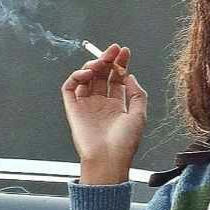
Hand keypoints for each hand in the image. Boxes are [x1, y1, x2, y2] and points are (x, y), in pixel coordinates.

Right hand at [61, 43, 146, 183]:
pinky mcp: (73, 109)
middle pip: (102, 75)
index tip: (124, 52)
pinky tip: (86, 73)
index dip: (120, 64)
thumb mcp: (139, 115)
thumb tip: (130, 76)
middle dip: (107, 59)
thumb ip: (137, 94)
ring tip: (100, 62)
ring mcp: (87, 106)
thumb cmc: (124, 144)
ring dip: (93, 65)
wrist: (108, 160)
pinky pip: (70, 88)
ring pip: (86, 78)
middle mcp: (101, 104)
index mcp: (117, 106)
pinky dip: (76, 76)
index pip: (117, 79)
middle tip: (113, 50)